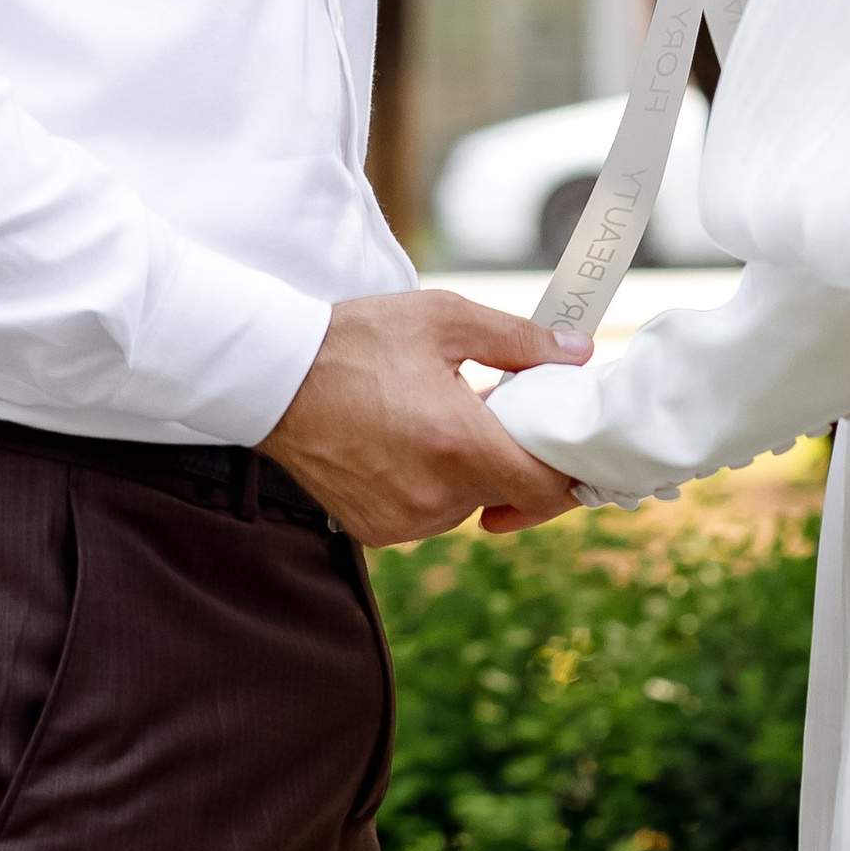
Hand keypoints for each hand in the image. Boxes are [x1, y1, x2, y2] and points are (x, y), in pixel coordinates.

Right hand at [263, 288, 587, 545]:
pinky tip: (405, 443)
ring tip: (436, 421)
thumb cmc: (357, 341)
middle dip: (508, 454)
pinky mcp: (376, 531)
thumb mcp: (444, 319)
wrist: (272, 377)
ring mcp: (403, 521)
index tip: (564, 443)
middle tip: (488, 408)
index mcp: (461, 445)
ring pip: (467, 504)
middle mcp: (435, 496)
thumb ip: (520, 340)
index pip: (545, 487)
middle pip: (506, 492)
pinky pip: (428, 515)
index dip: (566, 469)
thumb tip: (577, 353)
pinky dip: (430, 486)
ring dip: (468, 471)